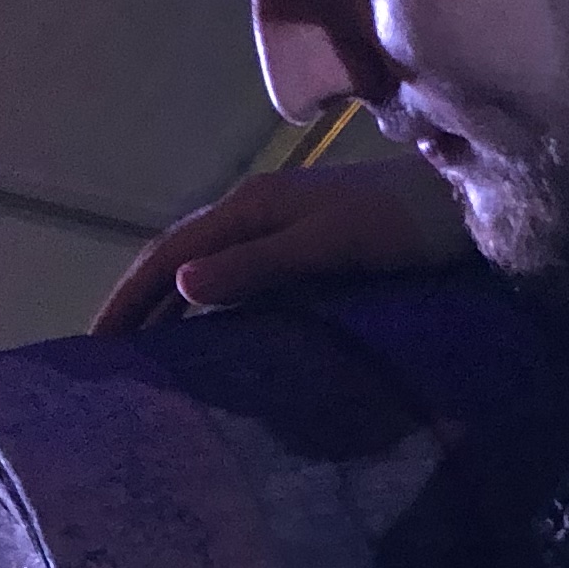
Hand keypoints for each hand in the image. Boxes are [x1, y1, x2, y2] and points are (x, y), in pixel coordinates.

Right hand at [91, 155, 469, 335]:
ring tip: (148, 359)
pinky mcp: (312, 246)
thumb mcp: (329, 245)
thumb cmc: (405, 224)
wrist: (473, 204)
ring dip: (173, 310)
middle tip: (108, 363)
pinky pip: (241, 280)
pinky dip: (214, 310)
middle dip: (139, 307)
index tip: (95, 347)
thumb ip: (258, 266)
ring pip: (210, 270)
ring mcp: (285, 227)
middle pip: (181, 261)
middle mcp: (259, 211)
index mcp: (252, 206)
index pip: (169, 255)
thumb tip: (182, 290)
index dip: (128, 299)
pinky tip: (216, 340)